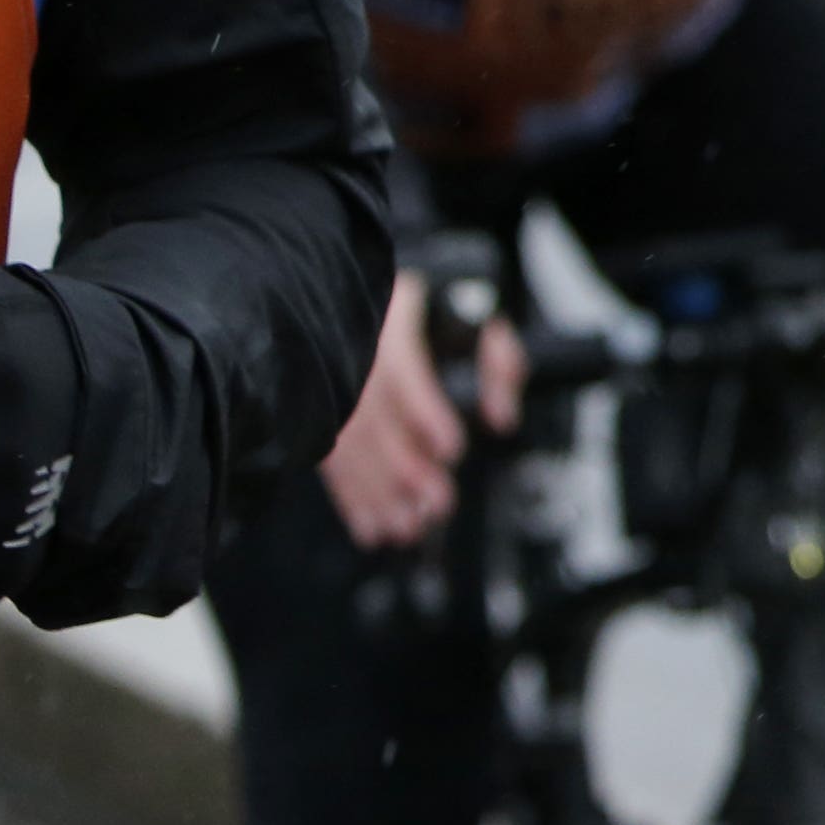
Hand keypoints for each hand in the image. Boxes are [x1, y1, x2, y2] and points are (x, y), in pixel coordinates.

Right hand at [319, 269, 522, 552]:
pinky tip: (370, 526)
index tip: (451, 449)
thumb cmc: (431, 311)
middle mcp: (354, 359)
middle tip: (436, 505)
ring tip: (406, 527)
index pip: (403, 372)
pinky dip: (350, 498)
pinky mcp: (323, 419)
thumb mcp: (477, 318)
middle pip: (375, 421)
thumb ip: (498, 362)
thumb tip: (501, 416)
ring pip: (350, 447)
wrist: (361, 296)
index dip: (426, 413)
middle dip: (406, 470)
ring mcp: (333, 390)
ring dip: (377, 494)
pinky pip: (332, 461)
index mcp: (390, 324)